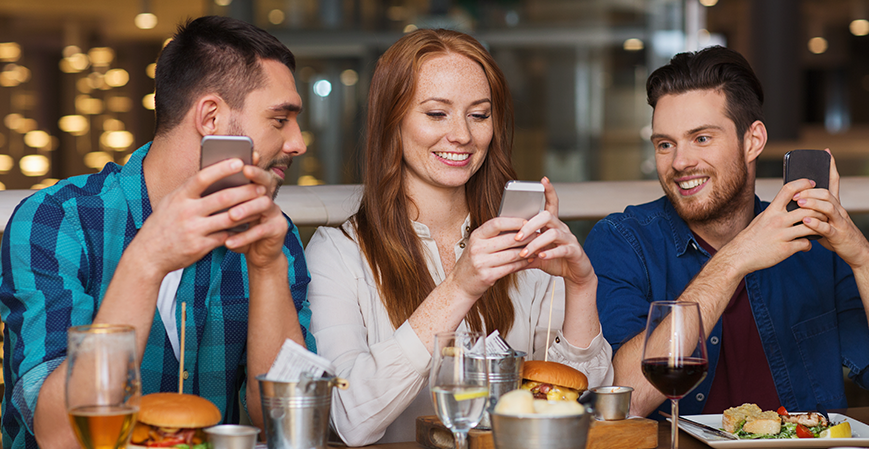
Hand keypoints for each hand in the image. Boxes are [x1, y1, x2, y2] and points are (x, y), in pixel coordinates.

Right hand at [133, 158, 266, 276]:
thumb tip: (215, 176)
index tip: (239, 161)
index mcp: (179, 197)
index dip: (222, 169)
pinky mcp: (200, 247)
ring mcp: (193, 230)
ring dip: (248, 211)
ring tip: (262, 205)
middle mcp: (186, 212)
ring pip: (229, 218)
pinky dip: (239, 231)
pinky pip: (225, 236)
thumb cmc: (163, 225)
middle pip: (222, 198)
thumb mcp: (171, 203)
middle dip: (245, 191)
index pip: (202, 177)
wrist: (148, 256)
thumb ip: (190, 192)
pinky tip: (250, 225)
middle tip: (261, 187)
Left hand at [224, 161, 288, 268]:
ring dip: (247, 209)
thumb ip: (220, 197)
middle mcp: (268, 197)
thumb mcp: (227, 212)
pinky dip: (244, 237)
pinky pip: (261, 231)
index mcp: (255, 190)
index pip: (255, 172)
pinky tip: (230, 241)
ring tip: (232, 215)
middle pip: (265, 183)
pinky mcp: (277, 229)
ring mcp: (275, 213)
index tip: (241, 160)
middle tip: (244, 174)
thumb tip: (200, 180)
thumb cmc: (238, 230)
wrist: (256, 253)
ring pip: (264, 205)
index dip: (251, 164)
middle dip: (254, 178)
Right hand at [448, 215, 533, 299]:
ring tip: (535, 250)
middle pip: (509, 239)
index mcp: (476, 236)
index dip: (514, 222)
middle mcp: (477, 248)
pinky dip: (522, 264)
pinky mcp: (487, 276)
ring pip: (512, 254)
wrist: (460, 284)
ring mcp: (481, 262)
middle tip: (537, 236)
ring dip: (527, 252)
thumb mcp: (478, 244)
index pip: (497, 223)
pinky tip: (528, 261)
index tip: (526, 222)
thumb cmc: (472, 263)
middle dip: (527, 238)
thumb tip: (518, 226)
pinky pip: (510, 268)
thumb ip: (493, 236)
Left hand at [514, 177, 594, 286]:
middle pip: (547, 216)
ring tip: (526, 252)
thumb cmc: (557, 260)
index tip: (543, 180)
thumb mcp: (537, 253)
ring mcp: (569, 239)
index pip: (552, 203)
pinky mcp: (575, 251)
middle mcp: (562, 228)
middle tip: (517, 237)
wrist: (576, 274)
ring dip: (536, 242)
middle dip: (530, 225)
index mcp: (552, 225)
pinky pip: (563, 249)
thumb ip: (524, 249)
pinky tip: (541, 256)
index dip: (549, 191)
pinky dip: (551, 252)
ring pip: (553, 233)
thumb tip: (505, 248)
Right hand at [718, 178, 823, 275]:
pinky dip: (808, 245)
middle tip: (824, 212)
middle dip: (819, 210)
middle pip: (807, 208)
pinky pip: (805, 244)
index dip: (803, 184)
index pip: (789, 190)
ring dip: (819, 227)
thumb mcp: (762, 218)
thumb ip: (776, 211)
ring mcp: (782, 235)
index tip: (812, 183)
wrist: (740, 256)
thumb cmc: (751, 237)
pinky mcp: (786, 249)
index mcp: (771, 210)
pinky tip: (805, 245)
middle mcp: (777, 220)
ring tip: (820, 228)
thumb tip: (790, 204)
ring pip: (811, 226)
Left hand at [793, 150, 868, 267]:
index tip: (826, 153)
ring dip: (812, 203)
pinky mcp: (838, 235)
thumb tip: (795, 200)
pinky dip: (816, 224)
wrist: (856, 252)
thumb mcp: (826, 219)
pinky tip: (806, 221)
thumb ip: (813, 209)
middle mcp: (839, 210)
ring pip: (828, 207)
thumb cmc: (836, 234)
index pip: (834, 182)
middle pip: (827, 193)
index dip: (831, 167)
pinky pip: (827, 228)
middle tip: (794, 192)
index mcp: (835, 205)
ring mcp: (839, 222)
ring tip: (798, 202)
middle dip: (810, 191)